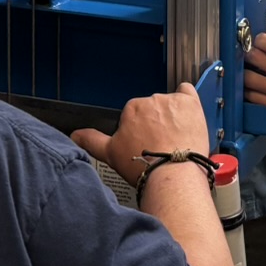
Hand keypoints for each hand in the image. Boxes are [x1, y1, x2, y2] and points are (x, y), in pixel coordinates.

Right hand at [72, 84, 209, 186]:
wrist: (172, 173)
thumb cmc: (142, 165)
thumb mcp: (110, 154)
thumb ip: (91, 140)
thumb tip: (75, 134)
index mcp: (131, 108)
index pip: (135, 115)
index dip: (140, 130)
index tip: (144, 143)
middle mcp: (150, 100)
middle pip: (153, 109)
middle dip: (156, 123)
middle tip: (160, 144)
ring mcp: (171, 100)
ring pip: (169, 104)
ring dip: (171, 116)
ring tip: (175, 139)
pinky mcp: (190, 103)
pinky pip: (187, 92)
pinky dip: (186, 101)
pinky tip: (186, 115)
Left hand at [245, 9, 265, 137]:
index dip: (260, 39)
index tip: (259, 41)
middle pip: (255, 57)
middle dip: (249, 54)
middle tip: (249, 55)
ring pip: (250, 78)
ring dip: (245, 74)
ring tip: (247, 72)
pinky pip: (253, 98)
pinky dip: (248, 93)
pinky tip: (249, 90)